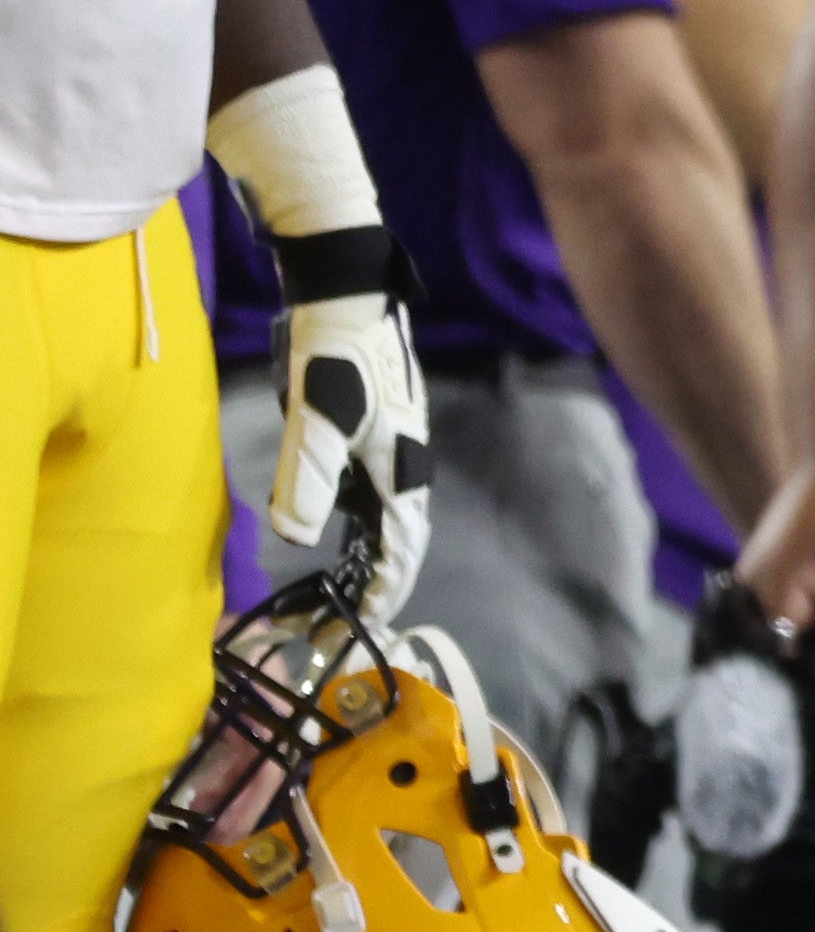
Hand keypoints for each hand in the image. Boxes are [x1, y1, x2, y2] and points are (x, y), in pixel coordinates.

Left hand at [269, 287, 432, 619]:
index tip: (357, 634)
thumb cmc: (336, 356)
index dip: (381, 599)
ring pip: (375, 533)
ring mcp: (387, 461)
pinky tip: (322, 551)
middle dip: (360, 598)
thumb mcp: (317, 417)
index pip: (400, 554)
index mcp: (401, 474)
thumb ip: (306, 477)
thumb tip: (295, 540)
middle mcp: (402, 475)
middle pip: (388, 552)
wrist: (347, 297)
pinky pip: (362, 509)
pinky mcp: (368, 446)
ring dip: (351, 572)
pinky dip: (345, 541)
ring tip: (316, 606)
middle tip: (320, 633)